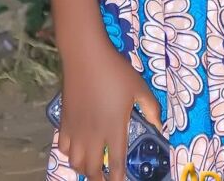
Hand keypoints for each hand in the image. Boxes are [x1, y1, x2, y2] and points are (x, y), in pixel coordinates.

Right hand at [58, 32, 161, 180]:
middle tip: (106, 179)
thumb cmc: (116, 71)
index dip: (118, 179)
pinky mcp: (65, 121)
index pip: (116, 164)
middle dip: (99, 180)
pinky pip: (63, 147)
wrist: (86, 56)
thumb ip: (151, 108)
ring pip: (75, 162)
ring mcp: (77, 129)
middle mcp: (94, 135)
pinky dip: (70, 154)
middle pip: (92, 170)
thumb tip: (160, 126)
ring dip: (84, 168)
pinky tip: (77, 148)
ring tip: (92, 166)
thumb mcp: (139, 88)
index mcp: (114, 129)